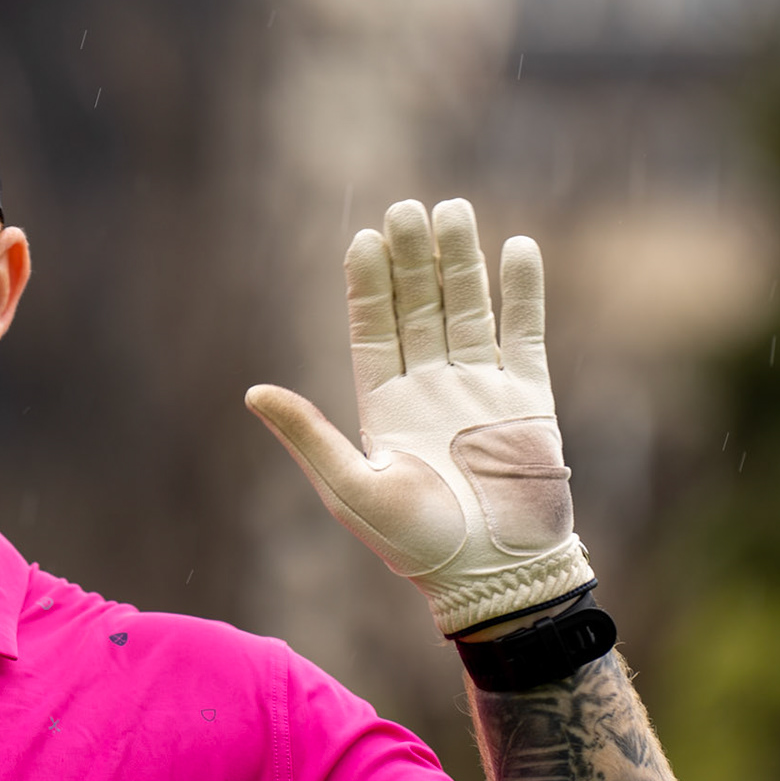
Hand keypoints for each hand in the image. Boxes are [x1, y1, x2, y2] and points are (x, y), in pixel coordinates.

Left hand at [245, 198, 592, 635]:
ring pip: (469, 309)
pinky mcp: (528, 397)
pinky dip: (522, 292)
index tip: (363, 237)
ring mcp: (480, 388)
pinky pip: (524, 332)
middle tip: (408, 205)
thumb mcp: (349, 487)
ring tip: (453, 210)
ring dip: (461, 261)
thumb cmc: (416, 543)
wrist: (494, 575)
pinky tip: (515, 247)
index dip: (369, 285)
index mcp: (385, 406)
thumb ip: (307, 434)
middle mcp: (430, 388)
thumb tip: (252, 391)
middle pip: (420, 307)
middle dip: (413, 258)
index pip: (374, 329)